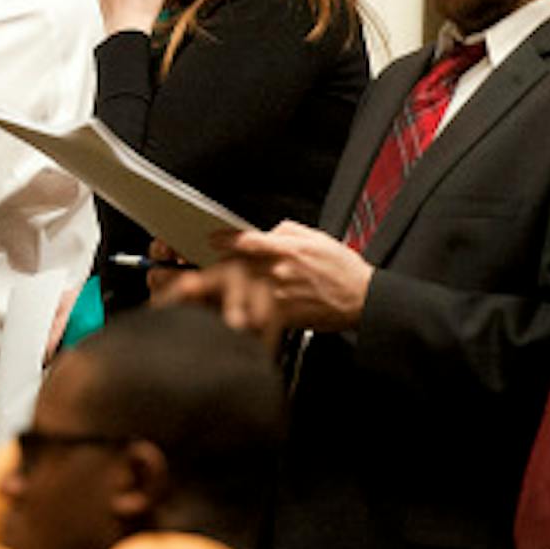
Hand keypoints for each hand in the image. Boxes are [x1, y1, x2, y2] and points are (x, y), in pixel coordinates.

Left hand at [152, 220, 372, 340]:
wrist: (362, 298)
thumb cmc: (340, 268)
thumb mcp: (315, 238)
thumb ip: (285, 232)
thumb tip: (264, 233)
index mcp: (286, 249)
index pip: (247, 241)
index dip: (224, 240)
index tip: (210, 240)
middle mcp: (279, 272)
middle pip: (235, 270)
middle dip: (209, 272)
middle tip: (187, 275)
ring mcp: (279, 296)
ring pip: (241, 295)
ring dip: (217, 296)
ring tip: (195, 297)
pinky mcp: (283, 316)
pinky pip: (255, 315)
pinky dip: (239, 315)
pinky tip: (225, 316)